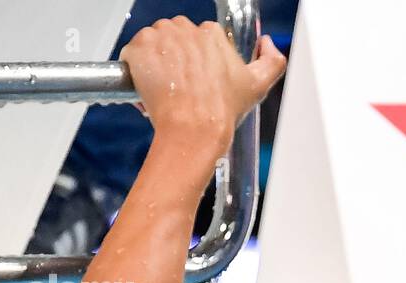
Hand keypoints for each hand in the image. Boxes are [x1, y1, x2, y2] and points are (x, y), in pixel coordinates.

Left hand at [121, 18, 286, 159]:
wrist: (195, 129)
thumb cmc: (222, 111)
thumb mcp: (259, 87)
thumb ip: (273, 61)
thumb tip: (266, 42)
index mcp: (212, 34)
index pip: (198, 37)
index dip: (194, 59)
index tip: (194, 78)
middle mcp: (186, 29)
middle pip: (174, 36)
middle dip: (173, 57)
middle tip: (179, 86)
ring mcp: (160, 37)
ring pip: (153, 42)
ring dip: (154, 61)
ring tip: (164, 88)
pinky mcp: (139, 48)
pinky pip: (132, 52)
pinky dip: (136, 68)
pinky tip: (148, 87)